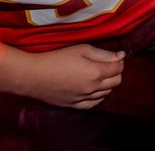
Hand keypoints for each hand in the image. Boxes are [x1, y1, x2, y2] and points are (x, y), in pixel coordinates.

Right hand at [4, 44, 124, 108]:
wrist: (33, 75)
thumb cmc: (57, 58)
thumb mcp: (82, 49)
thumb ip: (104, 54)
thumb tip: (121, 56)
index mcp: (96, 73)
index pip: (119, 69)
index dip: (119, 61)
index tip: (114, 56)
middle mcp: (92, 88)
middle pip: (116, 82)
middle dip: (115, 72)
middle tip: (107, 65)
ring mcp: (83, 98)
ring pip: (106, 93)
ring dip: (107, 84)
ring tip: (99, 75)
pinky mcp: (73, 105)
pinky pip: (93, 104)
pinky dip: (97, 97)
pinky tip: (94, 90)